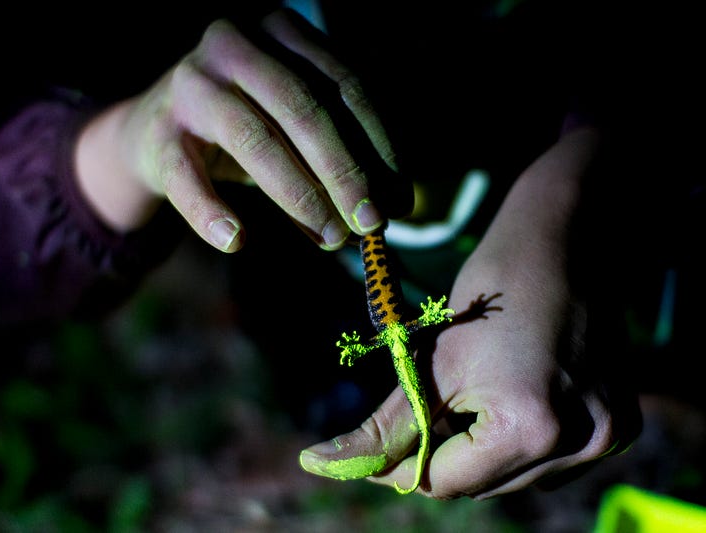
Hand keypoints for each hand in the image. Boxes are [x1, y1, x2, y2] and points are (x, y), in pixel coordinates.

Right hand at [75, 8, 410, 251]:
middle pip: (304, 108)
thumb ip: (341, 151)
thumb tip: (399, 204)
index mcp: (279, 31)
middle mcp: (233, 45)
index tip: (401, 197)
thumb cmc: (244, 125)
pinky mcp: (157, 132)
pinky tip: (237, 241)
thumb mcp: (293, 123)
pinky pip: (188, 178)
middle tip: (372, 222)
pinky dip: (211, 213)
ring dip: (298, 196)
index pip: (343, 84)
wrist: (154, 130)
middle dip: (344, 171)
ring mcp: (190, 84)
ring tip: (330, 238)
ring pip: (254, 139)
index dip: (377, 143)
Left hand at [299, 127, 641, 497]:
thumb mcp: (431, 361)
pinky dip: (524, 444)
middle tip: (426, 412)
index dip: (403, 470)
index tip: (375, 456)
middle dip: (445, 457)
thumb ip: (385, 426)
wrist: (561, 243)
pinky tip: (515, 398)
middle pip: (483, 484)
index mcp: (531, 427)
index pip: (447, 482)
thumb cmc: (490, 292)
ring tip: (477, 396)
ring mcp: (609, 436)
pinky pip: (555, 460)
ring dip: (484, 453)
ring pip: (518, 477)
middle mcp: (581, 442)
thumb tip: (327, 462)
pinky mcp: (623, 425)